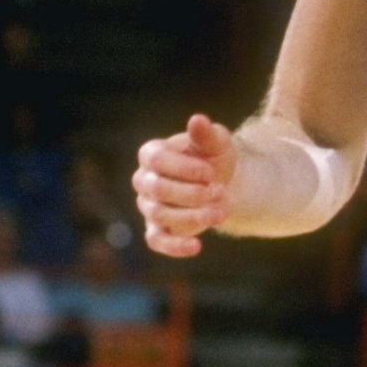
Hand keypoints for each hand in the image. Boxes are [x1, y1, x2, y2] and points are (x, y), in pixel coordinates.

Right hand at [134, 114, 238, 257]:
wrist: (220, 182)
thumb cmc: (212, 157)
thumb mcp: (216, 143)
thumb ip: (206, 134)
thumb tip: (197, 120)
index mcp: (152, 154)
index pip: (157, 160)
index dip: (183, 168)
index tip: (210, 172)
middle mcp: (144, 181)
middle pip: (158, 190)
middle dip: (191, 193)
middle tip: (219, 191)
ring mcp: (148, 207)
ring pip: (161, 215)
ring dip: (193, 215)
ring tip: (222, 211)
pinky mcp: (157, 229)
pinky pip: (157, 241)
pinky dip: (174, 246)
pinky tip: (197, 246)